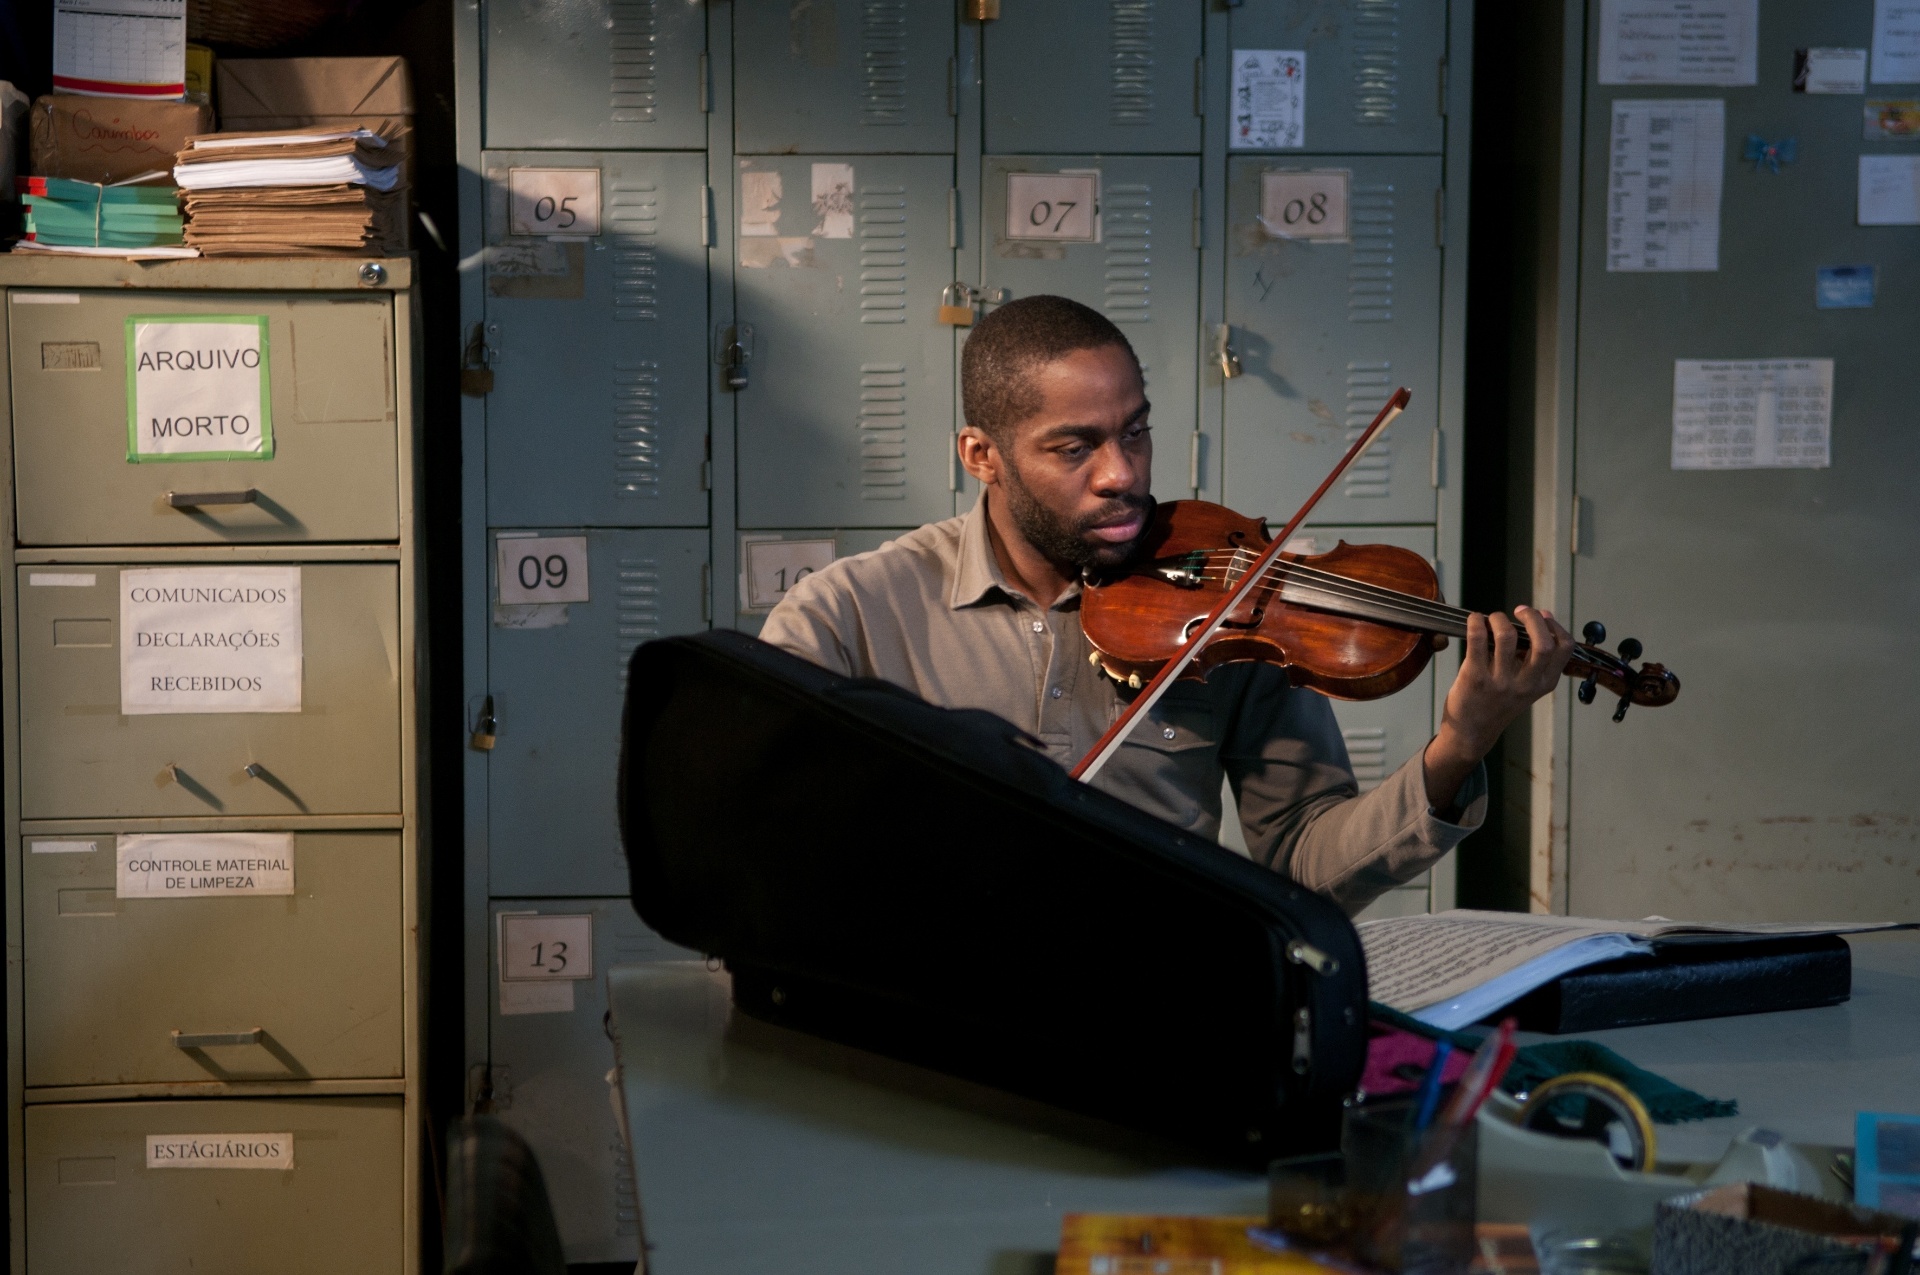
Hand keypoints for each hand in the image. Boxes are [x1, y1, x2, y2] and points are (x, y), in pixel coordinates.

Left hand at [1422, 607, 1574, 810]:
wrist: (1471, 733)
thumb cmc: (1498, 703)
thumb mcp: (1527, 687)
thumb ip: (1535, 660)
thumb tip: (1542, 618)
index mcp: (1544, 684)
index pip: (1564, 648)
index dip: (1555, 626)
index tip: (1542, 615)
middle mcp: (1526, 684)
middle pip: (1542, 642)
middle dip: (1533, 618)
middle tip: (1520, 611)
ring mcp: (1500, 682)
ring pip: (1507, 636)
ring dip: (1499, 618)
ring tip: (1493, 619)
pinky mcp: (1474, 677)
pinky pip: (1477, 639)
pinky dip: (1475, 622)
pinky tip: (1474, 620)